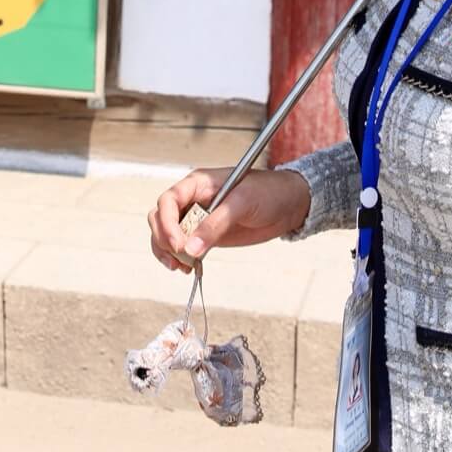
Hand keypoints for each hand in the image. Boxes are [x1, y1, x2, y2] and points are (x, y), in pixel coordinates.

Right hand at [146, 166, 312, 272]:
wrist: (289, 204)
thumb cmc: (269, 192)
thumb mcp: (242, 204)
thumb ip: (215, 225)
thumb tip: (191, 248)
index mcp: (198, 183)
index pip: (169, 200)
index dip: (166, 223)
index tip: (178, 244)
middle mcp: (193, 199)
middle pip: (161, 218)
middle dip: (164, 239)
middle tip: (180, 258)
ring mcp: (198, 218)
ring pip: (167, 234)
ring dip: (167, 251)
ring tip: (181, 267)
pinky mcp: (207, 235)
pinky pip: (184, 246)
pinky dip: (180, 258)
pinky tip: (188, 268)